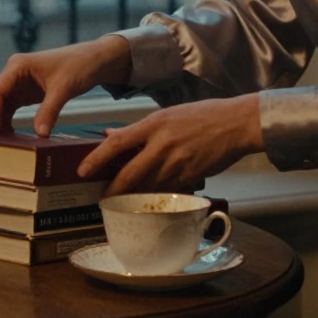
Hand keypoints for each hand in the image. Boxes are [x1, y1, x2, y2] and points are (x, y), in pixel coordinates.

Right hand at [0, 36, 131, 136]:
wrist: (94, 60)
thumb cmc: (79, 65)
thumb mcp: (64, 88)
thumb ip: (50, 110)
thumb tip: (39, 134)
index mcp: (18, 66)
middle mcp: (13, 73)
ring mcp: (18, 83)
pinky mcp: (25, 93)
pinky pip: (10, 108)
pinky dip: (7, 121)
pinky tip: (10, 136)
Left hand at [77, 94, 265, 195]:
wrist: (236, 124)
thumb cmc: (201, 116)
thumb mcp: (167, 114)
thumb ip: (139, 129)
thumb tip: (110, 135)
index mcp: (153, 124)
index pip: (117, 143)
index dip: (96, 158)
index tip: (82, 171)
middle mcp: (162, 144)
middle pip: (130, 173)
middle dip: (114, 190)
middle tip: (103, 199)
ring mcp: (177, 162)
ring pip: (148, 186)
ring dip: (134, 196)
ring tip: (123, 202)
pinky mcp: (190, 176)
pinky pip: (167, 190)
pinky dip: (157, 196)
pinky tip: (150, 200)